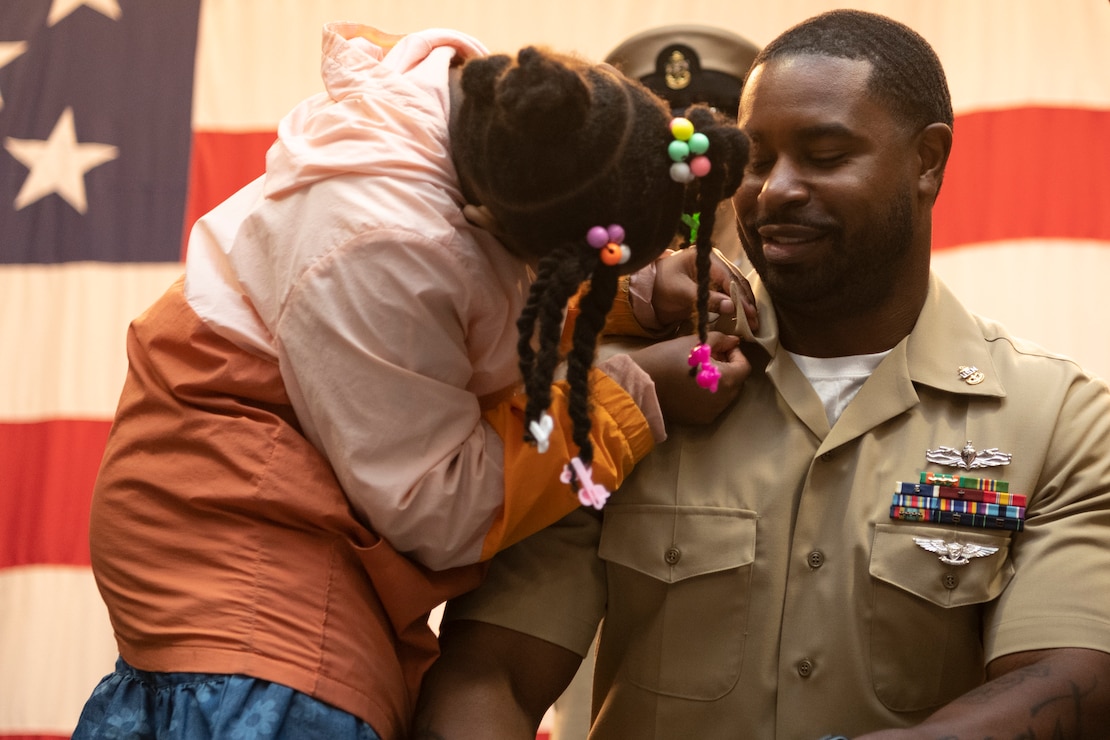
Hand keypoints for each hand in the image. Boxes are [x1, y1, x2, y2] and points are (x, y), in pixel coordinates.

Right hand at [628, 331, 749, 425]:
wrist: (639, 382)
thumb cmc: (667, 358)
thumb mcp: (695, 342)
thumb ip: (720, 340)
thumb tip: (734, 342)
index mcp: (726, 380)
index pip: (744, 367)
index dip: (735, 355)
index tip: (721, 348)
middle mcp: (722, 401)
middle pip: (736, 383)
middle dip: (728, 368)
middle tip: (710, 357)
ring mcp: (710, 413)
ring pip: (724, 396)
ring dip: (719, 383)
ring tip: (700, 372)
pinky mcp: (697, 420)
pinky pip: (711, 406)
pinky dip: (707, 396)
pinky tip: (691, 387)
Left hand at [652, 248, 758, 335]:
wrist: (651, 288)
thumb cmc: (662, 284)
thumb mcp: (681, 291)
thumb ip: (706, 298)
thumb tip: (731, 307)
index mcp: (707, 257)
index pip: (729, 277)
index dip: (740, 296)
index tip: (748, 313)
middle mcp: (716, 262)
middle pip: (737, 282)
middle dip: (747, 302)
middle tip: (755, 321)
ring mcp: (718, 272)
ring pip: (738, 288)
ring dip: (746, 305)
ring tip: (754, 323)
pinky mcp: (717, 284)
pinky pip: (732, 293)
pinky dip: (739, 305)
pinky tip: (745, 318)